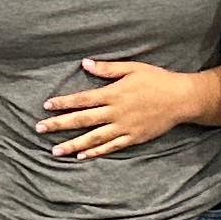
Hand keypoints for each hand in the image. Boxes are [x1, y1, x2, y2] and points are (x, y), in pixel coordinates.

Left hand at [38, 58, 208, 159]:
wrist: (181, 99)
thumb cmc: (157, 79)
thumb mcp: (132, 68)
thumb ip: (107, 69)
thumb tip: (85, 63)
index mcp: (113, 94)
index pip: (82, 99)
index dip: (63, 103)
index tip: (46, 106)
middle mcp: (115, 112)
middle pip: (82, 120)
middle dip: (59, 124)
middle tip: (39, 129)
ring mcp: (124, 128)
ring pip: (93, 138)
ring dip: (72, 145)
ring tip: (55, 151)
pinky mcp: (133, 138)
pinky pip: (110, 147)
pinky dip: (95, 153)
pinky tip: (81, 157)